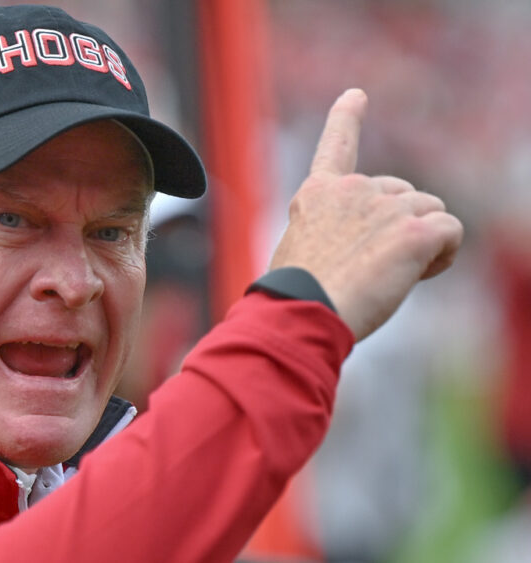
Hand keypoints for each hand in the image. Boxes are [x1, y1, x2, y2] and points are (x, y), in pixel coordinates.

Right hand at [268, 88, 463, 340]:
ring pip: (430, 210)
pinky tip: (414, 275)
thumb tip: (374, 247)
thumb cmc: (299, 298)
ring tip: (389, 276)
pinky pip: (451, 230)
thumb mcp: (304, 252)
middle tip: (373, 267)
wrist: (302, 312)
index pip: (335, 146)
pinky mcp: (414, 232)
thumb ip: (336, 232)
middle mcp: (352, 189)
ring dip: (422, 242)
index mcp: (317, 194)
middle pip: (403, 193)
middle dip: (402, 225)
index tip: (356, 95)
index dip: (346, 119)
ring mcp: (384, 206)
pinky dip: (442, 256)